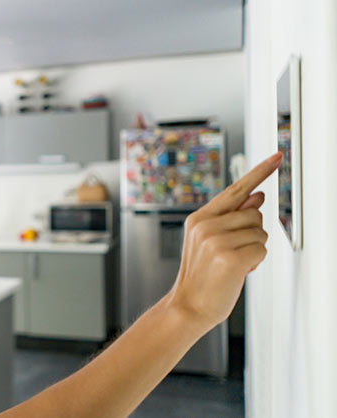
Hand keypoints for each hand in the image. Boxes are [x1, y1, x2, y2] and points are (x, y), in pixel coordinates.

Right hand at [165, 152, 281, 330]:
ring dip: (254, 250)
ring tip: (232, 264)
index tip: (276, 157)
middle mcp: (205, 225)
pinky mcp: (229, 257)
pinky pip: (261, 250)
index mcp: (199, 219)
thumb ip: (233, 218)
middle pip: (254, 214)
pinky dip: (256, 263)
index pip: (235, 189)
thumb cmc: (202, 277)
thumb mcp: (212, 242)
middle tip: (232, 254)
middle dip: (252, 234)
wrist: (188, 306)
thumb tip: (257, 196)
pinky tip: (238, 272)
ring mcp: (216, 241)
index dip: (259, 172)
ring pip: (260, 233)